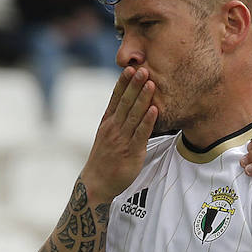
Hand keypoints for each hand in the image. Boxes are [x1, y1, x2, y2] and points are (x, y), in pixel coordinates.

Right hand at [81, 66, 155, 200]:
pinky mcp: (131, 151)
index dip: (123, 83)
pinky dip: (148, 121)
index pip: (115, 98)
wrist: (96, 183)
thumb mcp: (107, 135)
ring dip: (143, 98)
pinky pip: (141, 133)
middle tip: (143, 68)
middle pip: (125, 102)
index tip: (129, 68)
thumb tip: (129, 106)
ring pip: (133, 115)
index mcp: (107, 122)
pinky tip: (155, 110)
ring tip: (151, 83)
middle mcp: (113, 127)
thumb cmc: (104, 158)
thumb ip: (117, 120)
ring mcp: (121, 139)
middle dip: (134, 85)